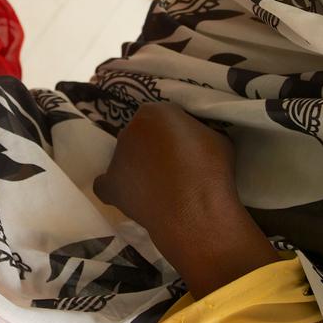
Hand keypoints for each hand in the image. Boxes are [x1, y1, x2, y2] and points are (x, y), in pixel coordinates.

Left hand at [93, 103, 274, 296]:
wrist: (195, 211)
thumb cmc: (211, 170)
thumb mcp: (216, 136)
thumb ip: (196, 130)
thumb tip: (191, 139)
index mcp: (154, 112)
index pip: (163, 115)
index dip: (177, 130)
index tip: (189, 146)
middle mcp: (129, 130)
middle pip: (142, 134)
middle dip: (155, 146)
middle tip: (175, 166)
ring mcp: (117, 158)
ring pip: (126, 157)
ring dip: (139, 166)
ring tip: (160, 187)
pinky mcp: (110, 186)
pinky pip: (106, 183)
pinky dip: (116, 187)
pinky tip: (132, 195)